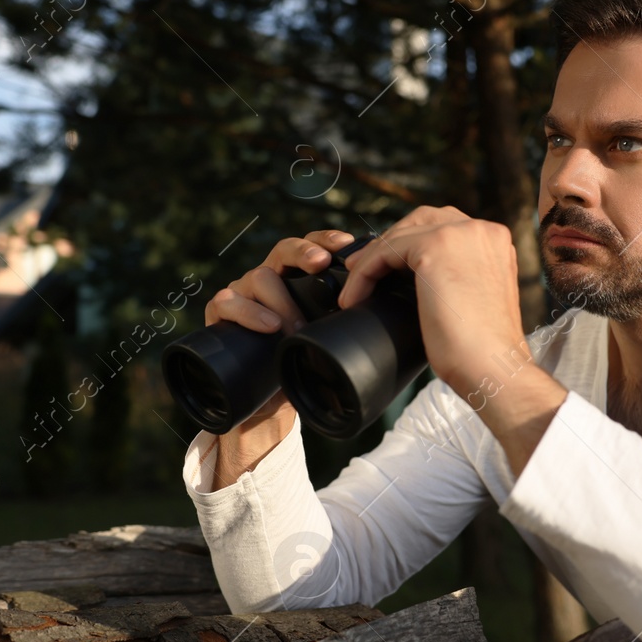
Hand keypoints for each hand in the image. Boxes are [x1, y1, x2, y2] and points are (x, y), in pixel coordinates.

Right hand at [202, 228, 354, 483]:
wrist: (268, 401)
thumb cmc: (307, 364)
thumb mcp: (335, 339)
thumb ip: (362, 324)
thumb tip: (419, 318)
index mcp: (300, 279)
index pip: (315, 246)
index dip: (329, 240)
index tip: (349, 244)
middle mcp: (272, 279)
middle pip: (284, 250)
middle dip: (303, 252)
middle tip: (320, 263)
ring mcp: (244, 294)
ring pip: (258, 277)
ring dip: (279, 297)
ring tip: (296, 323)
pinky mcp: (223, 316)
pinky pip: (227, 303)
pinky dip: (248, 314)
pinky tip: (270, 327)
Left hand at [336, 207, 526, 397]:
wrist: (494, 368)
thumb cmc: (482, 350)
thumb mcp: (473, 298)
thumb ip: (456, 277)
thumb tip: (418, 280)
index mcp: (494, 241)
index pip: (443, 227)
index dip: (409, 247)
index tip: (386, 273)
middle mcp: (481, 229)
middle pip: (421, 220)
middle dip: (390, 244)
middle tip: (365, 273)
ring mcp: (459, 234)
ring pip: (399, 235)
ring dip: (372, 260)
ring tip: (355, 290)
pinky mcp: (434, 246)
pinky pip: (384, 251)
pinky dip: (364, 274)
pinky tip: (355, 298)